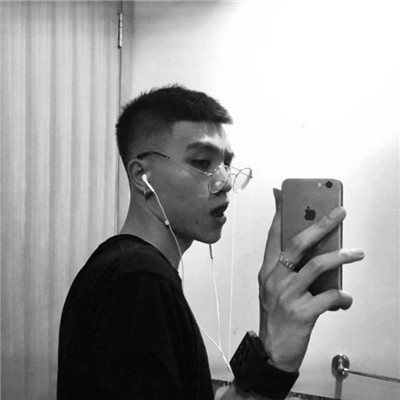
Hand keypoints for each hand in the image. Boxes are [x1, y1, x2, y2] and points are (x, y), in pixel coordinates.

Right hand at [258, 189, 363, 371]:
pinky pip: (330, 297)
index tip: (284, 195)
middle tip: (338, 213)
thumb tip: (316, 252)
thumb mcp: (276, 289)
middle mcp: (275, 279)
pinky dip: (343, 296)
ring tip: (357, 253)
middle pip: (298, 244)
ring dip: (341, 257)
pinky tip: (346, 299)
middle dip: (320, 224)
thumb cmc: (276, 317)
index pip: (273, 236)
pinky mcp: (302, 313)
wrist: (272, 351)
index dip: (280, 214)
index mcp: (267, 271)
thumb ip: (289, 270)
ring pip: (317, 266)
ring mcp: (288, 296)